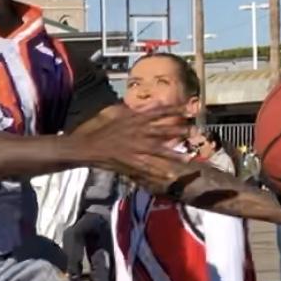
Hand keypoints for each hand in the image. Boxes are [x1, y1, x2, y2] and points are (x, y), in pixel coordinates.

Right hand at [65, 105, 188, 190]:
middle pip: (163, 130)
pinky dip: (158, 172)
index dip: (175, 110)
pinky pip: (147, 167)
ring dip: (174, 154)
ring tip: (188, 157)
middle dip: (180, 131)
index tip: (190, 110)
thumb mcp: (113, 111)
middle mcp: (137, 132)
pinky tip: (169, 175)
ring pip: (159, 151)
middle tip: (196, 132)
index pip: (159, 112)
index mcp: (134, 118)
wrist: (84, 145)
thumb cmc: (96, 127)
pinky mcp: (130, 161)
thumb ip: (132, 108)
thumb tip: (148, 104)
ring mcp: (134, 147)